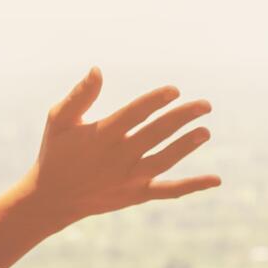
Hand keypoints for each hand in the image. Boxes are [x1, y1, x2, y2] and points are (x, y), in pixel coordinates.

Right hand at [21, 67, 219, 224]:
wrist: (52, 197)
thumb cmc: (56, 151)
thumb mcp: (59, 120)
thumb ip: (80, 95)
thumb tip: (98, 69)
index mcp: (103, 134)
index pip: (136, 113)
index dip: (156, 100)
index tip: (174, 90)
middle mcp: (119, 156)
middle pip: (158, 133)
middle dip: (183, 117)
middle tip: (206, 105)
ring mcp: (130, 178)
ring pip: (166, 159)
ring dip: (187, 145)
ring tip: (205, 131)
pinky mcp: (136, 194)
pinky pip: (168, 190)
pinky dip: (192, 186)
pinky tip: (215, 180)